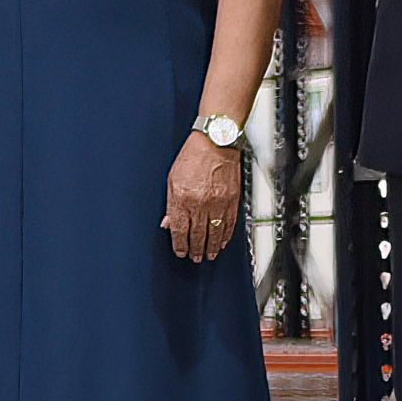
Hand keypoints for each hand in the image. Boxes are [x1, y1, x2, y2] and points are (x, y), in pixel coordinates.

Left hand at [163, 135, 244, 261]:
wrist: (216, 143)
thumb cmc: (193, 156)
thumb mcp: (172, 179)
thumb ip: (171, 204)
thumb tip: (168, 223)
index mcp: (183, 198)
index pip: (180, 229)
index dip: (180, 244)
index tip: (180, 251)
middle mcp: (201, 203)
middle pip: (198, 234)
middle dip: (195, 249)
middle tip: (194, 258)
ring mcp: (219, 203)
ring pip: (215, 233)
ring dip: (211, 247)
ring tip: (208, 255)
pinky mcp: (232, 200)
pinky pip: (229, 224)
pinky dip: (225, 236)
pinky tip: (222, 243)